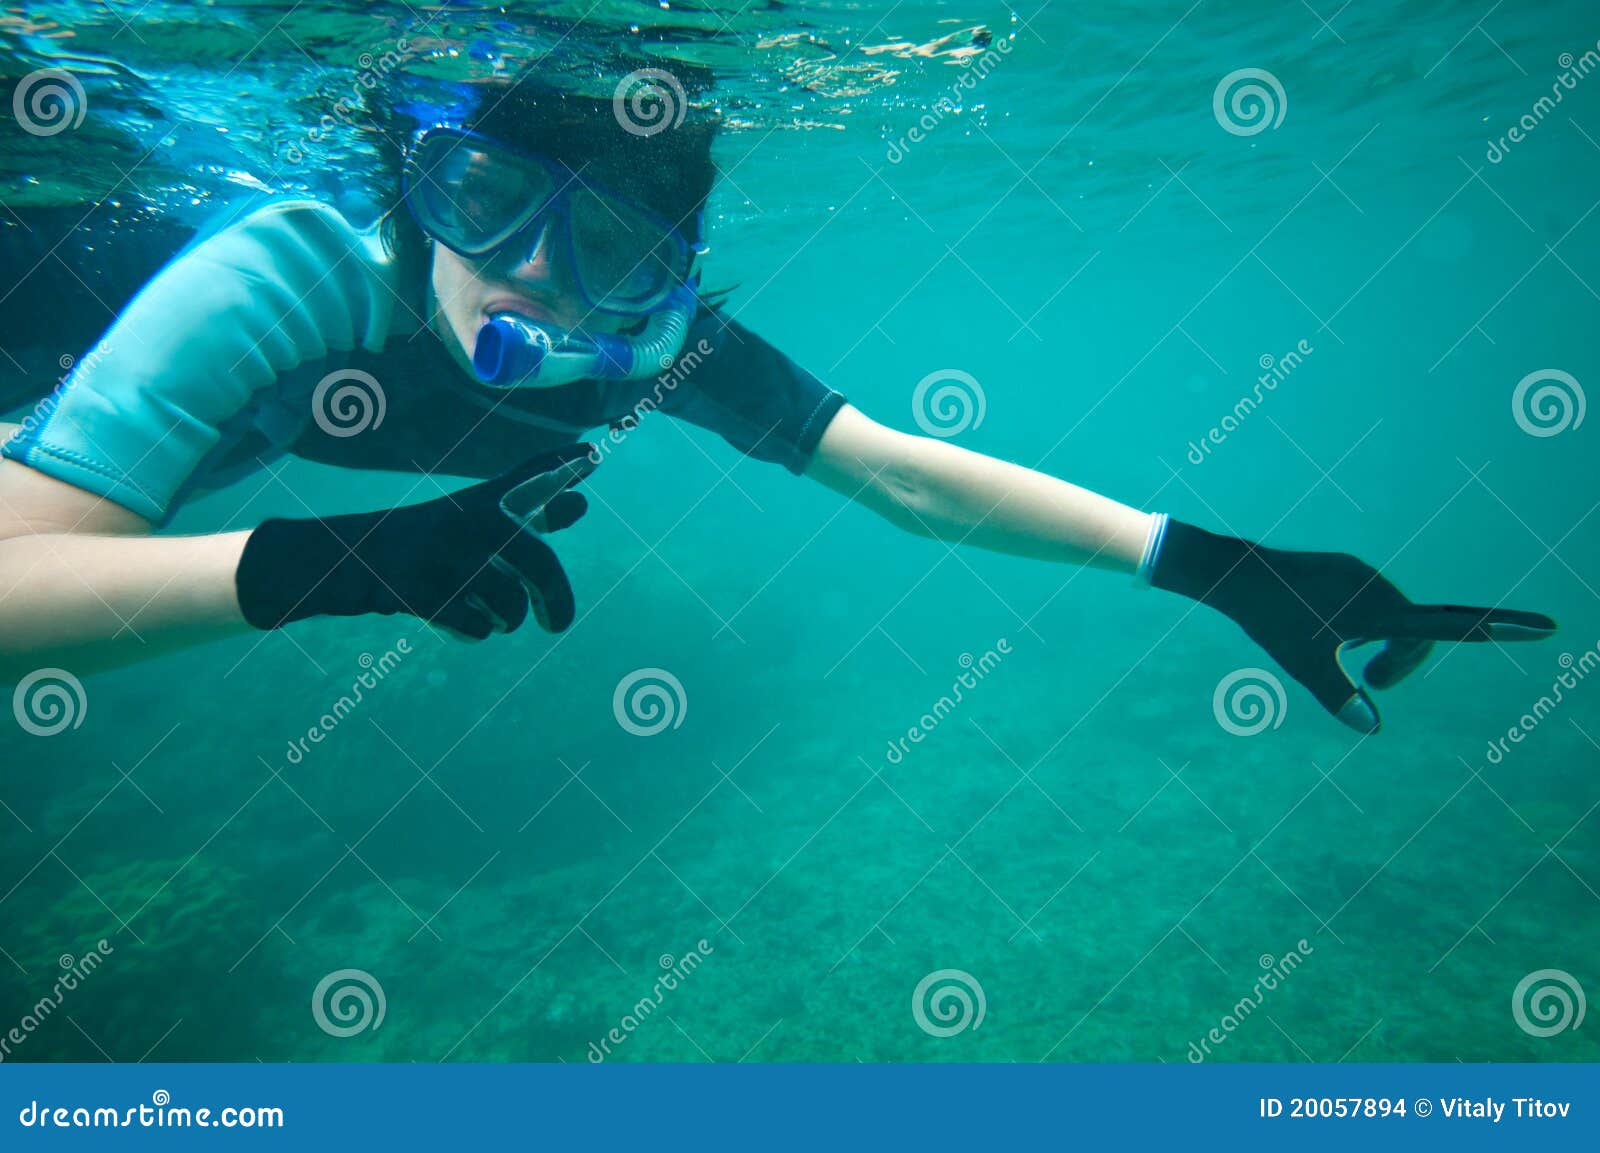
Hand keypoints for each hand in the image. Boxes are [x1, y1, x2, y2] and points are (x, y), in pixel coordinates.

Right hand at [236, 446, 595, 636]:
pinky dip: (473, 631)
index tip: (592, 454)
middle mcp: (465, 521)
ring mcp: (445, 557)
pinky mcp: (425, 592)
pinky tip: (456, 617)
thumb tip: (583, 503)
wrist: (348, 563)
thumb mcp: (475, 521)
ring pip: (509, 604)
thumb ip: (531, 514)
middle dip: (557, 599)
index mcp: (480, 502)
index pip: (528, 481)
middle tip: (558, 624)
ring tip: (487, 612)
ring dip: (505, 618)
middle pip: (537, 564)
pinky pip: (478, 627)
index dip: (558, 469)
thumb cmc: (427, 542)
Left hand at [1149, 518, 1556, 731]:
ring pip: (1395, 621)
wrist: (1238, 574)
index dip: (1503, 629)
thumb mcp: (1306, 667)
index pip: (1454, 625)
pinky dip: (1364, 627)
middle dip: (1401, 666)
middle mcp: (1380, 589)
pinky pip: (1372, 604)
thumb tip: (1371, 728)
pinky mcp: (1349, 570)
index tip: (1546, 627)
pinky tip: (1326, 626)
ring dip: (1382, 647)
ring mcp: (1365, 576)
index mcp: (1380, 612)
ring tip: (1349, 659)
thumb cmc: (1272, 622)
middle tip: (1373, 686)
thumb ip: (1341, 698)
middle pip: (1418, 637)